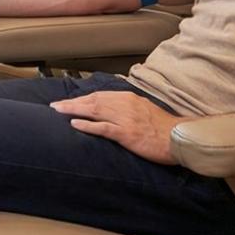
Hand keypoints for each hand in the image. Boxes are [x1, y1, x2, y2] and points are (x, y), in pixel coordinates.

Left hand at [49, 92, 184, 164]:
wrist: (179, 138)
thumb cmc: (164, 128)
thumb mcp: (146, 110)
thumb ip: (130, 108)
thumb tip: (115, 109)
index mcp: (130, 99)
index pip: (100, 96)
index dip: (82, 98)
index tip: (69, 101)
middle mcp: (126, 105)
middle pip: (93, 101)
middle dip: (72, 102)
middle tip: (55, 105)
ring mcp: (126, 119)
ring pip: (94, 111)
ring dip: (74, 110)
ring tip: (58, 111)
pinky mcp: (127, 134)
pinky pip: (103, 128)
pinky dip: (87, 125)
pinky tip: (74, 124)